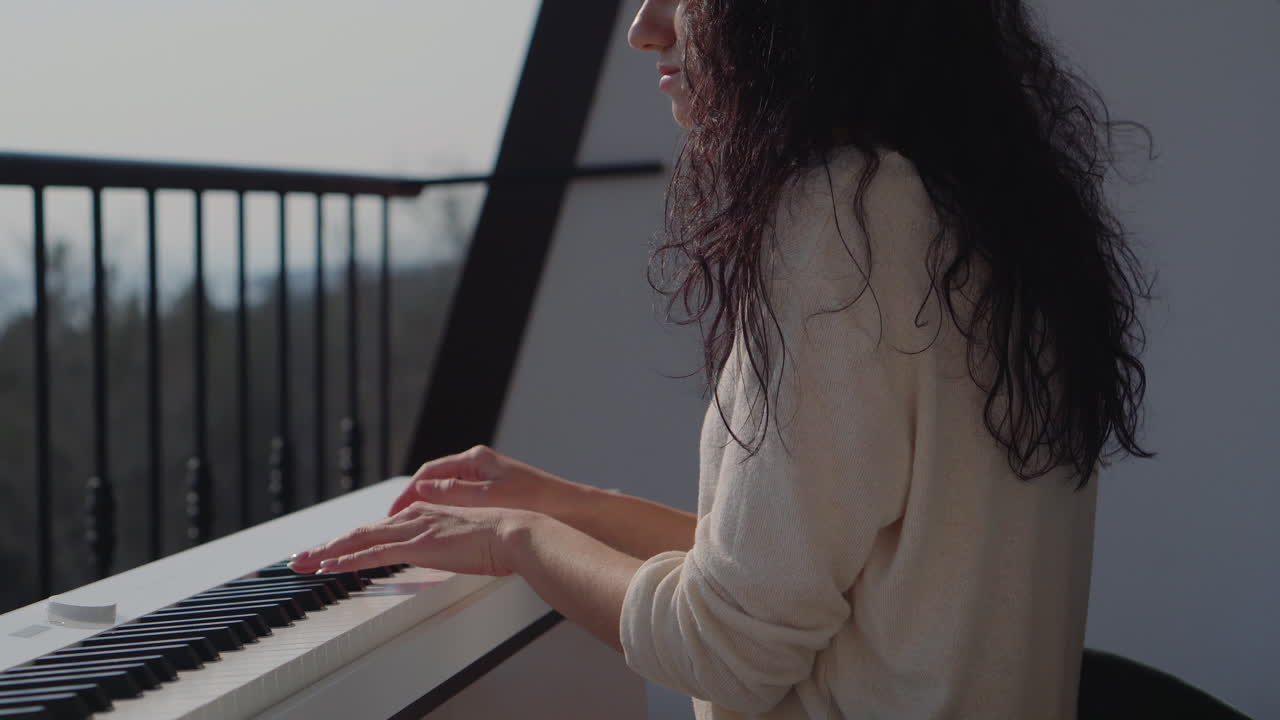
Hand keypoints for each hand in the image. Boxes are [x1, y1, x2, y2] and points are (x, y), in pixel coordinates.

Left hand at [287, 501, 533, 577]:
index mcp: (424, 514)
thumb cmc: (498, 539)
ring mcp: (413, 530)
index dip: (349, 540)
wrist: (513, 532)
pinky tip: (329, 566)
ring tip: (302, 564)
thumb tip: (438, 551)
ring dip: (326, 552)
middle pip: (359, 532)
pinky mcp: (417, 545)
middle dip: (326, 546)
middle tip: (300, 558)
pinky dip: (347, 560)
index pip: (377, 529)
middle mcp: (413, 516)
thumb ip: (444, 543)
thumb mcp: (463, 539)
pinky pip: (373, 553)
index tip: (329, 551)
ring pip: (358, 540)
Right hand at [390, 444, 581, 519]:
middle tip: (394, 521)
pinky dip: (446, 513)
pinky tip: (441, 529)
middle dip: (412, 500)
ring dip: (427, 508)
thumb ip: (454, 493)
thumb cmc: (536, 500)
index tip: (393, 511)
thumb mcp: (488, 496)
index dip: (407, 492)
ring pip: (446, 493)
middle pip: (435, 481)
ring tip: (412, 527)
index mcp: (476, 460)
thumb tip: (422, 489)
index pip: (429, 473)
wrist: (571, 510)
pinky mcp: (495, 495)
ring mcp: (487, 480)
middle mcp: (479, 466)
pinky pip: (461, 502)